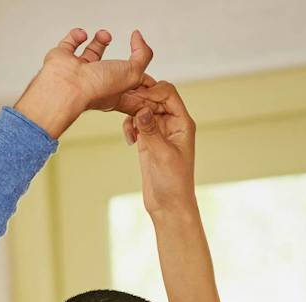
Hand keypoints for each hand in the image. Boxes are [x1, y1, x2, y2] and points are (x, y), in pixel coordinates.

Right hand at [14, 28, 154, 139]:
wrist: (67, 86)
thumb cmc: (96, 88)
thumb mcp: (134, 73)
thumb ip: (142, 55)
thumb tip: (138, 38)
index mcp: (111, 91)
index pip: (125, 82)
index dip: (134, 72)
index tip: (139, 60)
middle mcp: (94, 81)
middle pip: (107, 66)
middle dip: (116, 54)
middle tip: (116, 43)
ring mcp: (78, 70)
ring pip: (90, 52)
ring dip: (99, 40)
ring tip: (103, 36)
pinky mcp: (62, 59)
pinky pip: (70, 43)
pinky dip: (77, 35)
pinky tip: (83, 35)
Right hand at [123, 80, 196, 214]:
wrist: (169, 205)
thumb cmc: (174, 183)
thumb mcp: (163, 155)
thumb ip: (151, 131)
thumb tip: (142, 109)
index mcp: (182, 122)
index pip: (168, 94)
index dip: (151, 91)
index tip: (134, 98)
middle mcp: (172, 123)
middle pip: (154, 97)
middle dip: (138, 99)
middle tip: (123, 106)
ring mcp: (159, 131)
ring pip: (142, 108)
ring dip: (132, 112)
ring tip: (128, 129)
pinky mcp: (147, 141)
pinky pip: (136, 123)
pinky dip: (129, 125)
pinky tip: (129, 139)